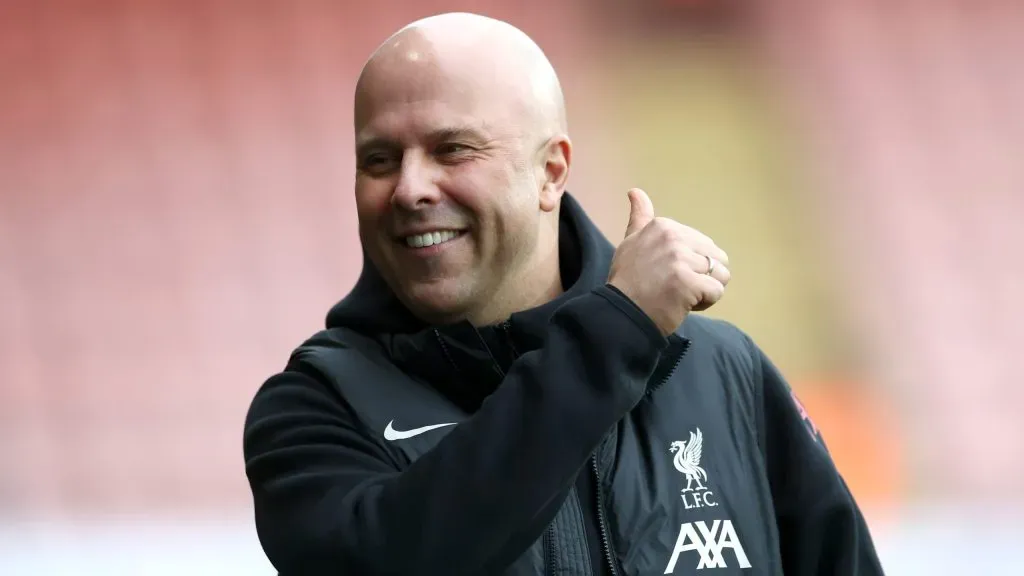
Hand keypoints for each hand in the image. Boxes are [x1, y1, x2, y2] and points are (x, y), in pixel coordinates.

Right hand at [608, 188, 730, 335]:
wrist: (621, 314)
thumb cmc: (627, 281)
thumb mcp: (630, 242)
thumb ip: (639, 217)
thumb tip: (635, 191)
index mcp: (663, 226)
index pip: (702, 244)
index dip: (690, 264)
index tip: (665, 273)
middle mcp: (673, 237)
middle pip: (716, 258)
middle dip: (702, 276)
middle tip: (675, 287)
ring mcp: (681, 259)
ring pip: (720, 275)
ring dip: (706, 290)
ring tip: (682, 296)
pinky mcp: (689, 282)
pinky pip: (716, 292)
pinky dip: (705, 302)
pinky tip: (683, 304)